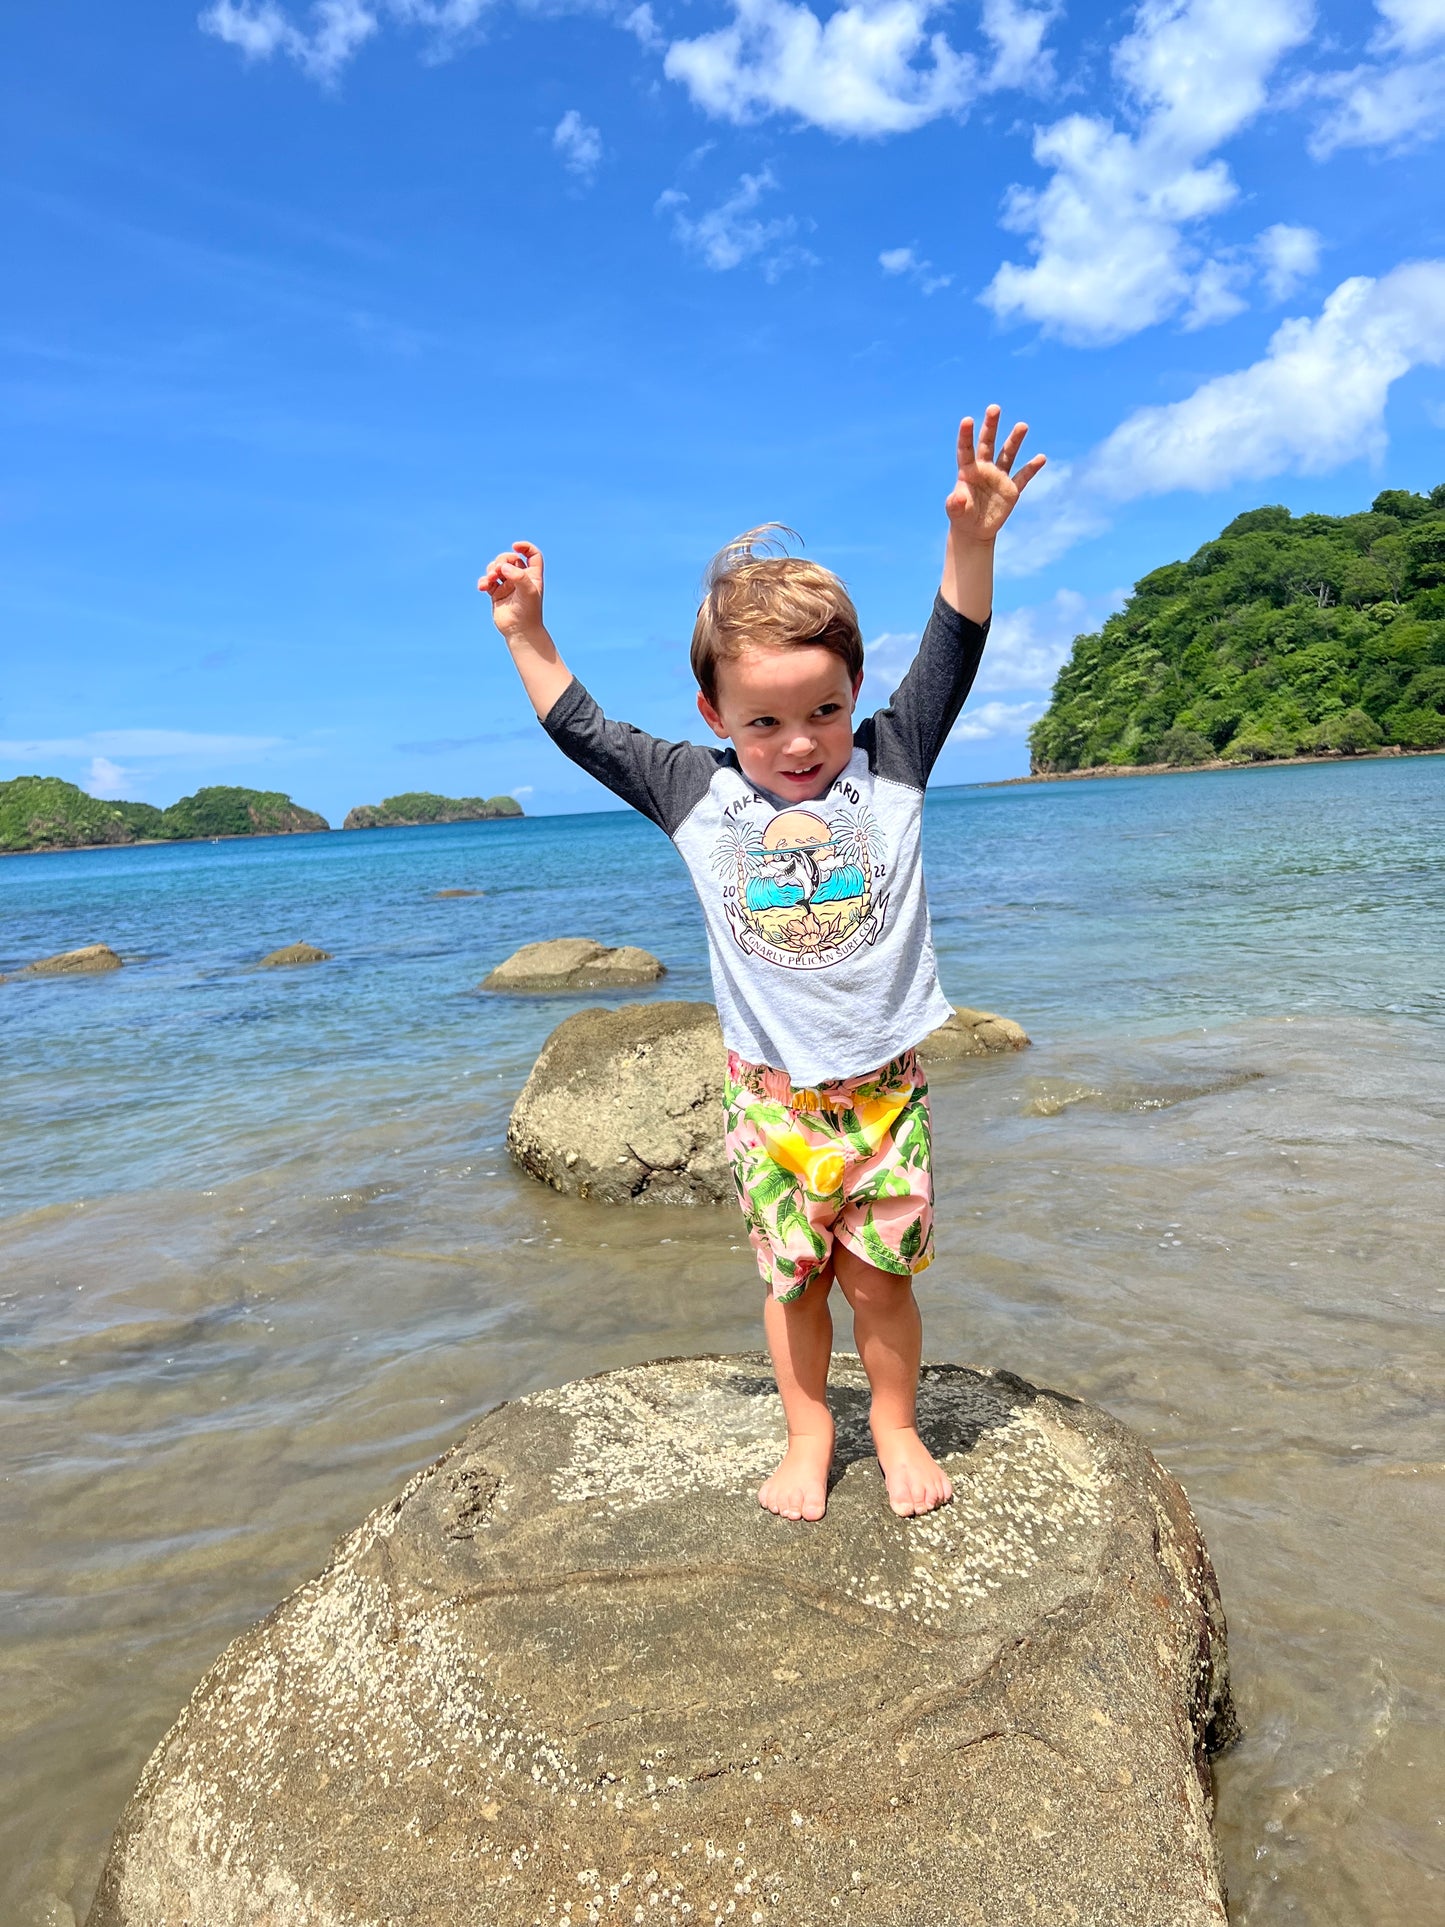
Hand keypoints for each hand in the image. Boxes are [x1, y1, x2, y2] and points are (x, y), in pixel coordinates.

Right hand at [479, 540, 544, 641]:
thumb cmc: (529, 612)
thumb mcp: (528, 591)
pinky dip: (484, 581)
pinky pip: (487, 581)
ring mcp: (508, 585)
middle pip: (509, 558)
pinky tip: (483, 587)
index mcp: (532, 575)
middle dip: (501, 560)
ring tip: (491, 580)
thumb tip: (502, 567)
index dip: (525, 547)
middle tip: (499, 571)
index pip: (532, 554)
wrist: (520, 631)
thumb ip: (518, 576)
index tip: (515, 546)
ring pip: (496, 568)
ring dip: (491, 570)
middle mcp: (520, 578)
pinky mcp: (496, 593)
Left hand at [945, 406, 1045, 544]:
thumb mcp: (955, 513)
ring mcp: (999, 477)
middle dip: (990, 426)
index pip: (966, 450)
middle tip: (994, 408)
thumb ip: (954, 504)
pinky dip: (1031, 468)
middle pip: (987, 443)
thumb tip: (956, 498)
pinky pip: (1023, 477)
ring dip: (1014, 440)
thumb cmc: (962, 516)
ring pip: (1008, 454)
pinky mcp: (1011, 489)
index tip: (967, 420)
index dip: (966, 436)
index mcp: (968, 471)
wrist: (975, 529)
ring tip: (1022, 425)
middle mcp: (984, 469)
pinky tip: (1041, 458)